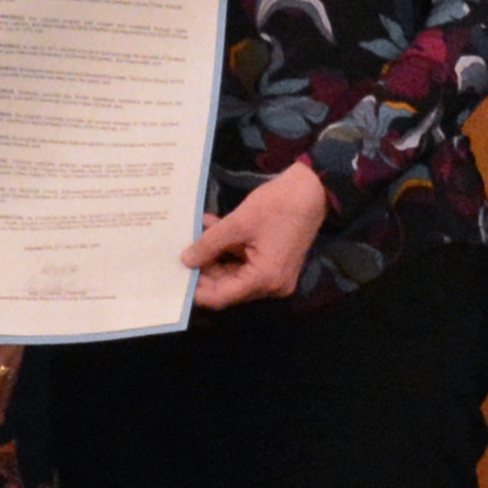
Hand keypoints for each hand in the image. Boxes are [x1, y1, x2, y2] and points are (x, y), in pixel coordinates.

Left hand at [183, 163, 331, 312]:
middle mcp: (271, 285)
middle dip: (203, 271)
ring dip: (214, 257)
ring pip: (234, 274)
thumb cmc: (278, 205)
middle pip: (228, 287)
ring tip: (193, 238)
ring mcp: (274, 275)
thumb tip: (186, 260)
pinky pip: (246, 263)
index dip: (196, 290)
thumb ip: (209, 244)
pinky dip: (229, 249)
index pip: (221, 297)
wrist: (312, 189)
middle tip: (178, 256)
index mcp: (264, 279)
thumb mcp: (238, 223)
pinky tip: (211, 228)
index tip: (175, 279)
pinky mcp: (274, 263)